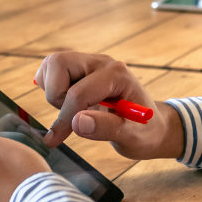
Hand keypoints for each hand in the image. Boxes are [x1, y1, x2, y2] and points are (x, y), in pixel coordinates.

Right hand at [35, 51, 183, 158]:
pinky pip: (51, 69)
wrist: (150, 126)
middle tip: (71, 116)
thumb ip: (106, 128)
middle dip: (56, 95)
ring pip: (52, 64)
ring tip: (72, 109)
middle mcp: (101, 63)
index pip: (79, 92)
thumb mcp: (133, 136)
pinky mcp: (79, 68)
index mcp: (117, 75)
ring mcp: (89, 62)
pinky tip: (67, 103)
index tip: (56, 140)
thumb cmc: (144, 131)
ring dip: (53, 90)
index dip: (65, 118)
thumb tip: (78, 122)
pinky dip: (50, 86)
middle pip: (59, 63)